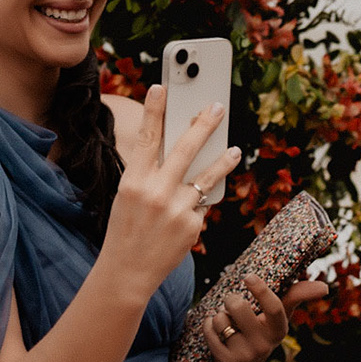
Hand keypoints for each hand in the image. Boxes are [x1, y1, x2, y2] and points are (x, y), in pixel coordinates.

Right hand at [95, 85, 242, 299]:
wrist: (126, 274)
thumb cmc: (126, 230)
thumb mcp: (128, 197)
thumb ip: (149, 174)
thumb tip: (177, 148)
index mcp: (133, 181)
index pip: (147, 138)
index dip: (154, 110)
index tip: (161, 87)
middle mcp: (155, 191)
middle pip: (185, 148)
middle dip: (204, 123)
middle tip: (217, 106)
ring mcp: (176, 209)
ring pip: (207, 175)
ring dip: (223, 160)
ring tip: (234, 149)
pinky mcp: (193, 225)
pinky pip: (202, 206)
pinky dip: (198, 207)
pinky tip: (187, 215)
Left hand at [203, 274, 330, 361]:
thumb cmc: (261, 328)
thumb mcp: (278, 315)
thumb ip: (297, 295)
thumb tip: (325, 288)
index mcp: (280, 330)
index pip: (275, 308)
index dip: (262, 290)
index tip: (249, 277)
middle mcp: (266, 346)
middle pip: (239, 306)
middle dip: (231, 299)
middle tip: (233, 303)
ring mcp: (246, 356)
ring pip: (221, 318)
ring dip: (220, 316)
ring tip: (227, 324)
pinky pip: (210, 330)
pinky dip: (209, 326)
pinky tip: (218, 333)